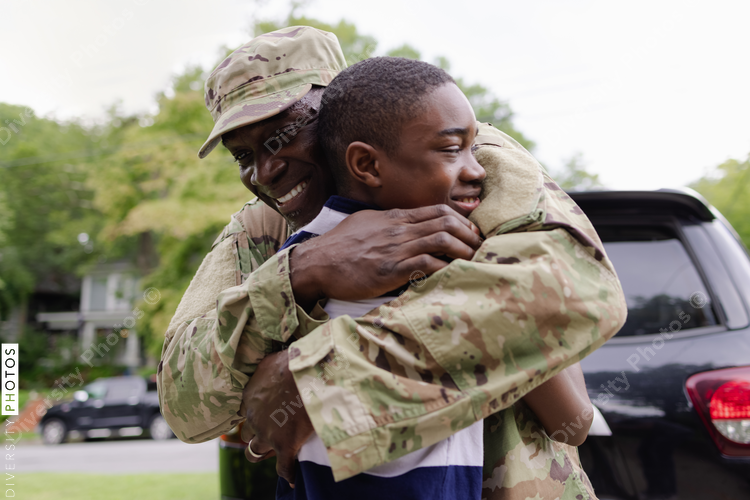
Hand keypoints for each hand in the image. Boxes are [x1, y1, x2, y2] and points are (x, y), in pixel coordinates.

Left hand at [240, 350, 313, 487]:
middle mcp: (253, 418)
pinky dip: (288, 473)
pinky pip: (283, 468)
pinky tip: (293, 478)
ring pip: (254, 452)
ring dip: (265, 452)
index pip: (243, 413)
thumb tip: (270, 363)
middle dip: (257, 433)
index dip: (253, 415)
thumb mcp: (272, 359)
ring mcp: (267, 434)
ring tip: (278, 450)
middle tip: (273, 430)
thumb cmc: (293, 362)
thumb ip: (266, 367)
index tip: (265, 414)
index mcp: (249, 398)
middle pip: (246, 434)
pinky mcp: (284, 445)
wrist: (308, 373)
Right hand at [290, 204, 481, 305]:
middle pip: (445, 222)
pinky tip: (454, 275)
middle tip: (480, 248)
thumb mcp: (365, 223)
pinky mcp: (391, 270)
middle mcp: (398, 230)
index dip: (461, 220)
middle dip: (469, 234)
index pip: (437, 211)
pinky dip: (445, 269)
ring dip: (463, 250)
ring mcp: (395, 249)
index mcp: (394, 218)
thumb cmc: (339, 245)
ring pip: (441, 240)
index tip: (472, 232)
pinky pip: (427, 264)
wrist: (316, 263)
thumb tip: (403, 221)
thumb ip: (387, 222)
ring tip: (474, 261)